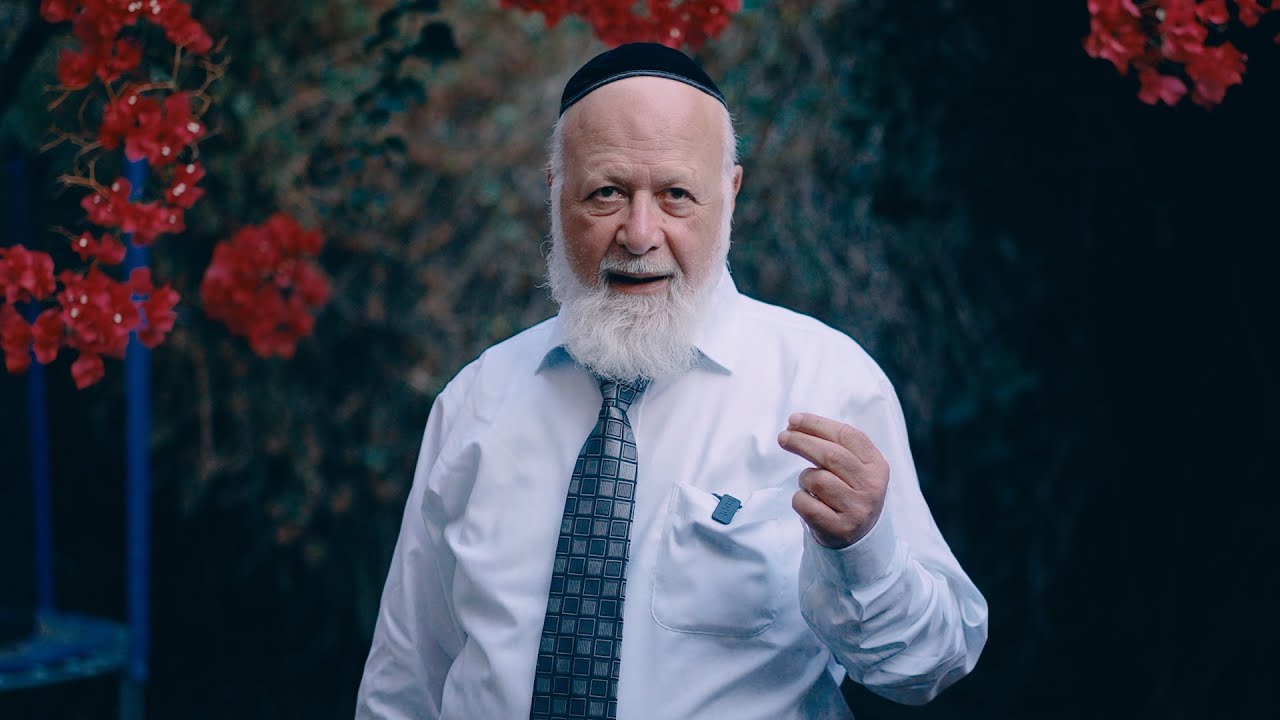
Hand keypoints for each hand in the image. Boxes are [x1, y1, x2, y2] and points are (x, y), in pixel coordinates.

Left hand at [778, 412, 888, 548]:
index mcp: (877, 466)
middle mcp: (871, 487)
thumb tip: (796, 425)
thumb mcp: (855, 467)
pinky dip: (799, 499)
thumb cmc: (848, 492)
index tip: (793, 420)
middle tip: (783, 437)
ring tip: (810, 485)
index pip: (847, 436)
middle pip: (830, 455)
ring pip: (816, 480)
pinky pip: (805, 504)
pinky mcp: (839, 529)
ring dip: (805, 478)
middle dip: (802, 441)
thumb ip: (835, 445)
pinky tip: (809, 502)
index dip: (817, 424)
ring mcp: (857, 510)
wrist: (859, 536)